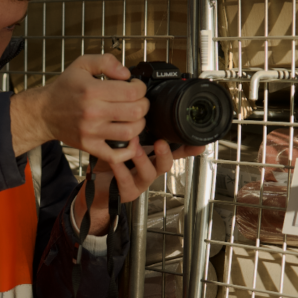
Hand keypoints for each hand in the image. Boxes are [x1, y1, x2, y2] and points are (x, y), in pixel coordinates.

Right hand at [10, 54, 148, 164]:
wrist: (44, 112)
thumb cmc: (64, 88)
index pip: (132, 92)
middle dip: (143, 104)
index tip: (135, 87)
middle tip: (137, 101)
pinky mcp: (90, 146)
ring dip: (139, 124)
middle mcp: (93, 112)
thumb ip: (106, 62)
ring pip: (130, 133)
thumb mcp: (81, 64)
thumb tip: (126, 73)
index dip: (140, 88)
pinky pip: (115, 155)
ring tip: (133, 117)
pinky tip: (128, 140)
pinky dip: (128, 151)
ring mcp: (91, 132)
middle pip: (136, 112)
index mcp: (92, 90)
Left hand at [74, 139, 205, 235]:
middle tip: (161, 142)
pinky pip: (125, 181)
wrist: (97, 185)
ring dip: (142, 159)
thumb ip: (135, 129)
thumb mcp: (126, 142)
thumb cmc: (112, 160)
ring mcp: (140, 182)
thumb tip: (139, 105)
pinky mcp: (127, 192)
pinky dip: (120, 169)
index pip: (176, 151)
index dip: (189, 148)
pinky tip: (115, 160)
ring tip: (134, 148)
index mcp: (153, 157)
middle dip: (166, 153)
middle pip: (166, 163)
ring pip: (149, 173)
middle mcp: (151, 170)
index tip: (199, 143)